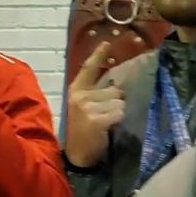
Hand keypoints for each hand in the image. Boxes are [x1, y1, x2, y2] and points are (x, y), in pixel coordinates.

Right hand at [64, 42, 124, 167]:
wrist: (77, 154)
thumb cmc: (84, 129)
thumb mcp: (85, 107)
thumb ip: (97, 93)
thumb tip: (119, 85)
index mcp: (75, 90)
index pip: (88, 68)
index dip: (98, 55)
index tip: (107, 43)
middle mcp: (80, 95)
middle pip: (115, 90)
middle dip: (116, 101)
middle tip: (105, 115)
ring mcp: (87, 107)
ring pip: (120, 102)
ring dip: (118, 112)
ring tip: (106, 122)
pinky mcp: (96, 119)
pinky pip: (119, 113)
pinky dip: (118, 120)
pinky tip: (108, 128)